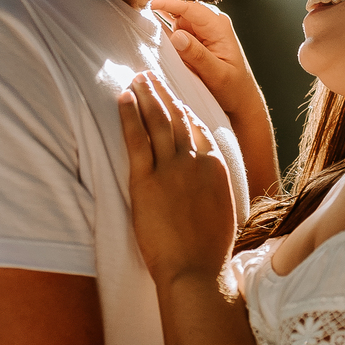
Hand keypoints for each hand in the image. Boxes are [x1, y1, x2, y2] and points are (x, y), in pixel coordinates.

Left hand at [118, 74, 235, 284]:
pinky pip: (136, 139)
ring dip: (146, 96)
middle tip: (149, 75)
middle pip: (177, 117)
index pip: (197, 128)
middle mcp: (195, 161)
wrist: (195, 269)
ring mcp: (171, 169)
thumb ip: (212, 187)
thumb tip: (205, 181)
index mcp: (215, 166)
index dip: (182, 109)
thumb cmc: (209, 249)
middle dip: (162, 93)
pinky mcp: (146, 180)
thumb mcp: (222, 210)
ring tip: (136, 79)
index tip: (173, 99)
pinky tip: (123, 99)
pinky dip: (129, 116)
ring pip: (157, 122)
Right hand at [152, 0, 279, 198]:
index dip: (169, 4)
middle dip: (162, 13)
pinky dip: (165, 37)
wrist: (241, 102)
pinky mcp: (194, 41)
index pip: (190, 7)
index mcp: (218, 26)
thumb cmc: (234, 90)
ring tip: (146, 33)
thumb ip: (198, 55)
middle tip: (141, 18)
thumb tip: (177, 35)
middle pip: (180, 10)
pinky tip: (156, 43)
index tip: (150, 4)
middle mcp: (210, 24)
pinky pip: (175, 33)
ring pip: (175, 21)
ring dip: (162, 27)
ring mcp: (201, 31)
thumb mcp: (217, 75)